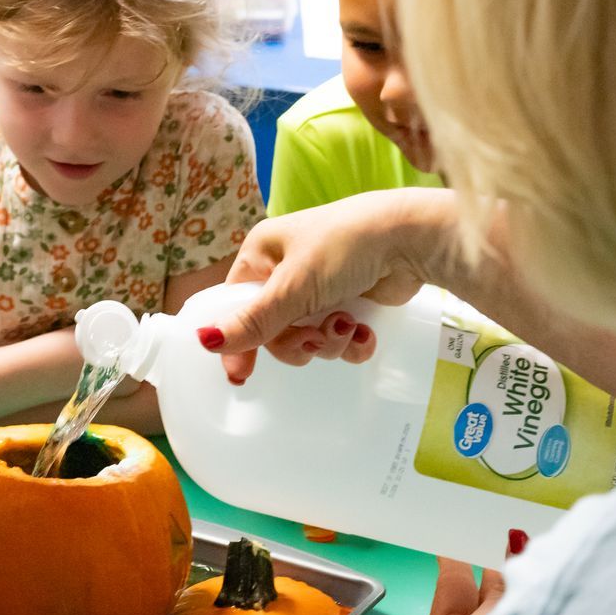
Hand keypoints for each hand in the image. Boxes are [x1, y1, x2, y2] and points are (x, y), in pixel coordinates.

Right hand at [205, 189, 453, 381]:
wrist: (412, 238)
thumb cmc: (345, 247)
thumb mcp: (293, 287)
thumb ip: (253, 321)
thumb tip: (204, 342)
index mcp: (262, 254)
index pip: (236, 305)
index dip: (239, 339)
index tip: (242, 376)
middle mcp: (287, 270)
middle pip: (273, 330)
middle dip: (297, 342)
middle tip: (315, 340)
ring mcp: (321, 287)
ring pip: (308, 338)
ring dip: (328, 343)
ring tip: (348, 328)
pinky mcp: (351, 301)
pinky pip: (338, 338)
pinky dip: (351, 342)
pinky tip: (365, 332)